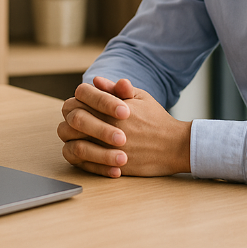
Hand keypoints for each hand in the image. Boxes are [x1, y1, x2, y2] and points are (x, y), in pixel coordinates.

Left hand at [57, 76, 191, 177]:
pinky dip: (80, 158)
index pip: (80, 96)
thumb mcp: (140, 97)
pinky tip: (86, 153)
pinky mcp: (110, 166)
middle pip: (73, 118)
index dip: (79, 98)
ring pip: (73, 143)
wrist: (174, 146)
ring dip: (72, 139)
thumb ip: (116, 89)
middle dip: (71, 118)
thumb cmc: (156, 120)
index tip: (85, 103)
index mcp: (113, 106)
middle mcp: (108, 126)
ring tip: (79, 137)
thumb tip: (95, 81)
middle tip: (78, 121)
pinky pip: (83, 163)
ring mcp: (108, 147)